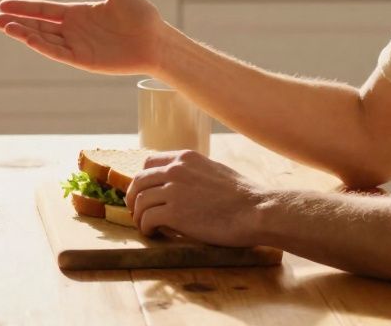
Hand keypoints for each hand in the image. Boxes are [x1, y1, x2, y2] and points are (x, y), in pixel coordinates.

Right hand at [0, 0, 165, 74]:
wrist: (157, 41)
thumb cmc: (141, 15)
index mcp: (78, 13)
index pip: (44, 10)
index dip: (24, 7)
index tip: (3, 4)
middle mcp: (73, 30)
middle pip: (38, 25)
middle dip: (16, 22)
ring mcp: (77, 46)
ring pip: (43, 39)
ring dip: (24, 33)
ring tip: (3, 26)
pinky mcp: (84, 60)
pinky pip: (58, 52)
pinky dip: (42, 46)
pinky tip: (27, 37)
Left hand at [124, 150, 272, 247]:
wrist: (256, 211)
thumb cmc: (243, 196)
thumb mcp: (215, 170)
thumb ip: (194, 173)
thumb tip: (182, 183)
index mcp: (185, 158)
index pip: (149, 163)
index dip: (143, 180)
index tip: (144, 192)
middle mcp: (176, 170)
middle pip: (139, 181)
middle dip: (134, 198)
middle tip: (137, 212)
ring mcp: (174, 190)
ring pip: (140, 201)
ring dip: (139, 216)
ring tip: (146, 226)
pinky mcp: (175, 213)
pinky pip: (147, 218)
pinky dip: (146, 227)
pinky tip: (154, 233)